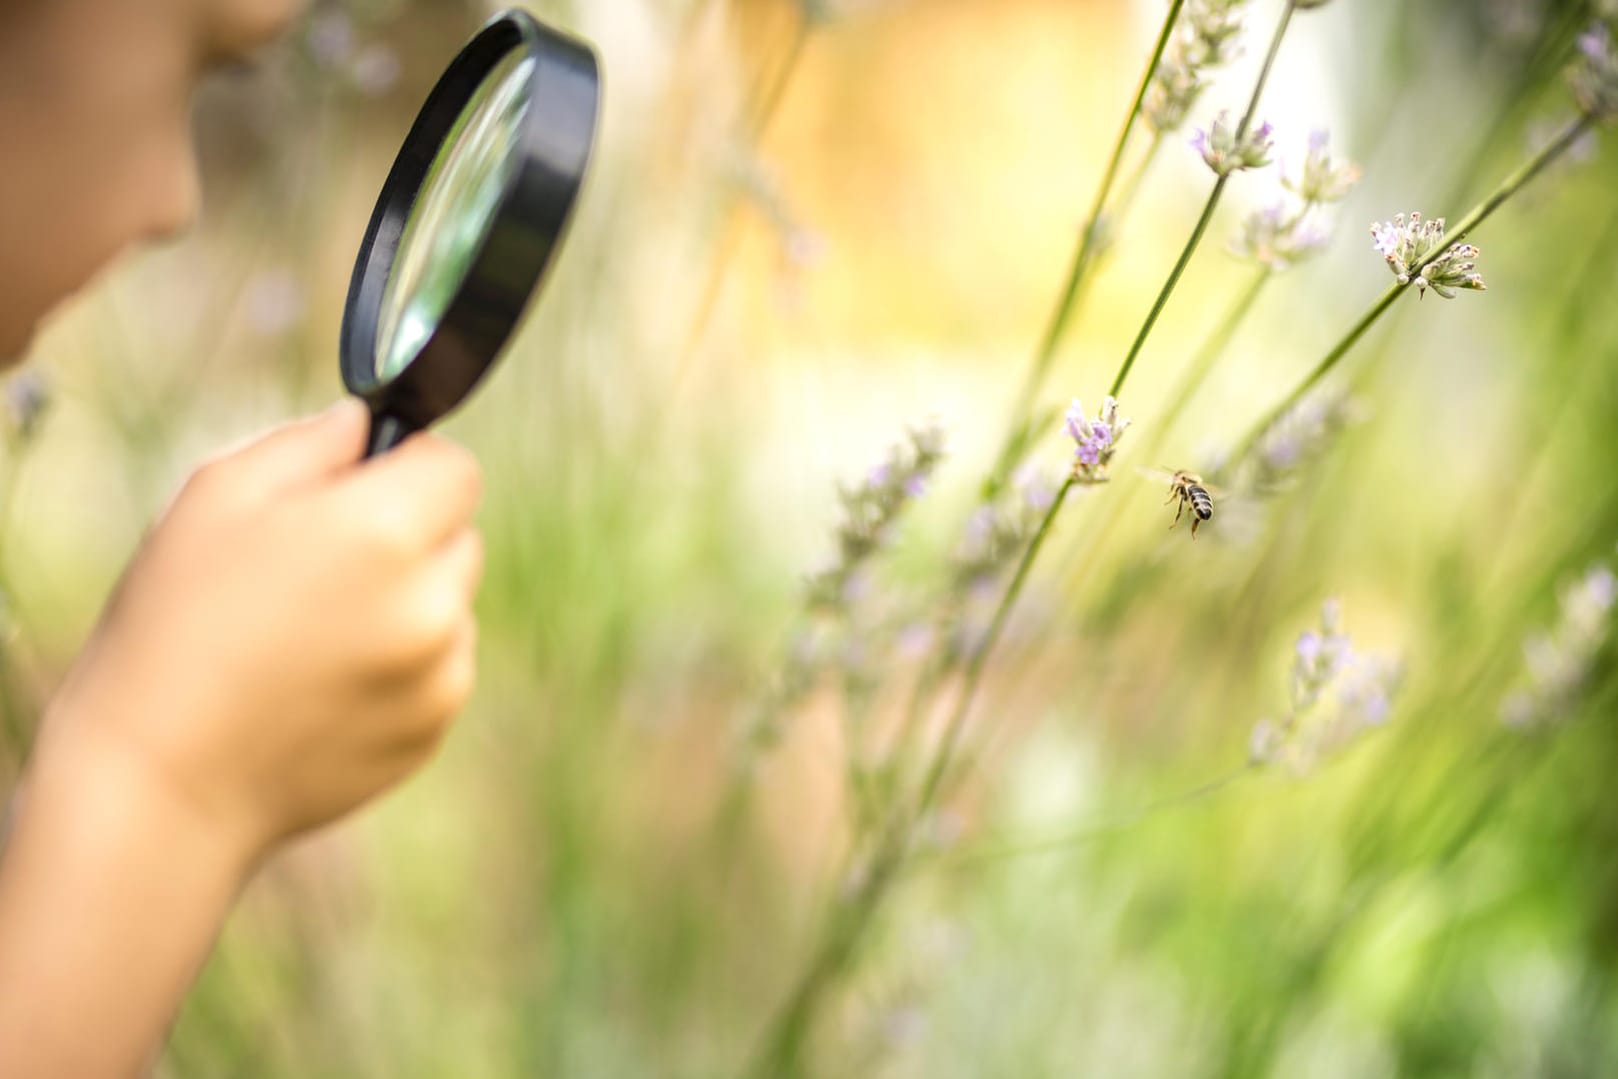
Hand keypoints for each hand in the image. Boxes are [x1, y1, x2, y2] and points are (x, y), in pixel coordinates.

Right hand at [38, 399, 483, 864]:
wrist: (160, 780)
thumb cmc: (173, 626)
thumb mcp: (217, 497)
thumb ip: (310, 443)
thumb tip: (366, 424)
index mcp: (384, 531)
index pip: (456, 467)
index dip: (408, 466)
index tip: (362, 484)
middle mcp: (431, 603)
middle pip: (460, 534)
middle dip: (408, 534)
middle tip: (320, 563)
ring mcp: (440, 673)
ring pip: (452, 605)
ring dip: (408, 602)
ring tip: (311, 632)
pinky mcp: (433, 728)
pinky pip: (440, 668)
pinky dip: (401, 665)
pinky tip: (322, 683)